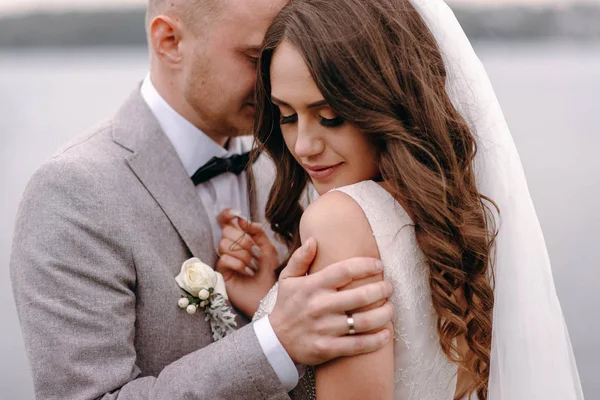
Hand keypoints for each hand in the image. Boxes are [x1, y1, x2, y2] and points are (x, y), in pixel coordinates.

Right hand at [215, 209, 279, 317]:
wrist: (269, 296)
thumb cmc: (269, 274)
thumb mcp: (268, 249)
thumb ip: (258, 232)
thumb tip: (242, 219)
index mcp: (240, 239)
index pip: (226, 221)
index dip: (227, 215)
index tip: (237, 216)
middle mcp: (230, 248)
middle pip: (226, 231)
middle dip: (244, 240)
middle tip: (256, 253)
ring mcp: (224, 260)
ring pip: (223, 245)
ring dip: (243, 254)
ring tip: (253, 265)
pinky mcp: (220, 273)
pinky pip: (224, 259)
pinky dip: (238, 264)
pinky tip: (247, 272)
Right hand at [269, 238, 393, 365]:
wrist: (275, 342)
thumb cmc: (287, 306)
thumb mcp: (288, 279)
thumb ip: (300, 258)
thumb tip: (313, 240)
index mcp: (312, 286)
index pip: (345, 270)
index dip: (366, 266)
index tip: (379, 265)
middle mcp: (320, 306)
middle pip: (360, 296)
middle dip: (382, 290)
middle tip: (389, 287)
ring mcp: (324, 329)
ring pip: (364, 321)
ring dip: (384, 314)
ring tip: (391, 308)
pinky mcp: (327, 349)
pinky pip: (358, 345)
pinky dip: (377, 340)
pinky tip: (387, 333)